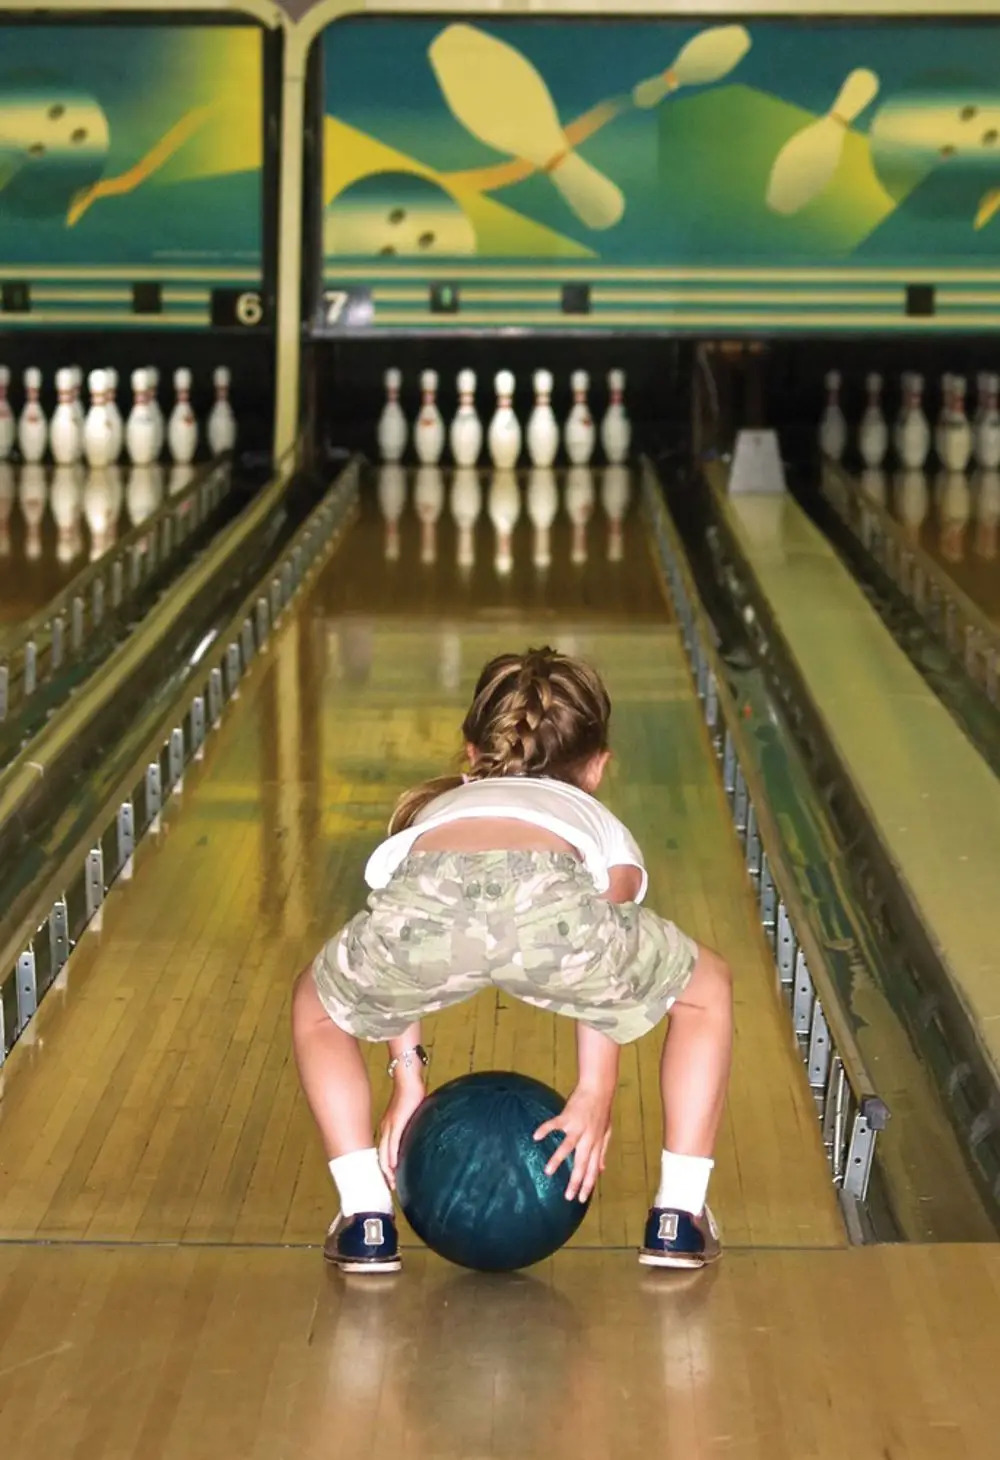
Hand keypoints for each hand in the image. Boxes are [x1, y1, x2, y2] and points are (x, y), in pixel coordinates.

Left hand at [377, 1075, 426, 1187]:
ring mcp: (390, 1125)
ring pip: (384, 1152)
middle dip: (384, 1174)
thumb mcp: (411, 1114)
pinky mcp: (397, 1121)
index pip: (384, 1152)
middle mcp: (386, 1128)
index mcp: (388, 1128)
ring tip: (391, 1183)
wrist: (408, 1078)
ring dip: (386, 1169)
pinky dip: (391, 1156)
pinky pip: (392, 1142)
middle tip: (389, 1189)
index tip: (390, 1181)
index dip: (385, 1168)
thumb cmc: (411, 1094)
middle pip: (381, 1156)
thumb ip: (413, 1125)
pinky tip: (394, 1166)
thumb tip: (422, 1134)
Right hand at [533, 1083, 613, 1202]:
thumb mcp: (606, 1133)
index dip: (587, 1184)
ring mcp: (578, 1127)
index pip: (592, 1169)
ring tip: (547, 1172)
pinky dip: (545, 1129)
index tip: (581, 1199)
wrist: (598, 1089)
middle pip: (582, 1164)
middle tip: (568, 1197)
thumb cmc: (601, 1111)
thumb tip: (602, 1170)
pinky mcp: (568, 1116)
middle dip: (575, 1181)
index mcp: (596, 1144)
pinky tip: (536, 1136)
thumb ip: (602, 1151)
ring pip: (568, 1147)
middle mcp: (588, 1139)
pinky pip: (555, 1124)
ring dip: (557, 1159)